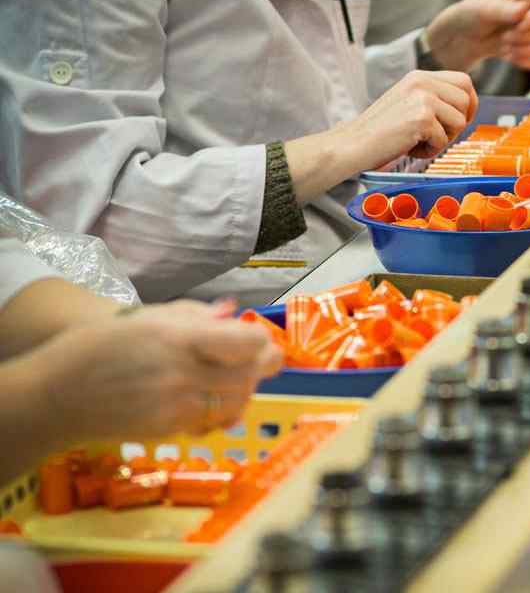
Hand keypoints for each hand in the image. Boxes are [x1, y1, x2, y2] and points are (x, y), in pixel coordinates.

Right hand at [41, 300, 282, 439]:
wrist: (56, 396)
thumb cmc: (96, 348)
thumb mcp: (143, 318)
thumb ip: (193, 315)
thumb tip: (231, 312)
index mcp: (177, 338)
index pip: (246, 343)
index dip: (261, 341)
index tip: (259, 339)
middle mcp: (182, 373)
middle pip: (249, 375)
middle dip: (261, 367)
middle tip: (262, 360)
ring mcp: (177, 405)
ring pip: (237, 402)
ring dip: (245, 391)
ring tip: (237, 379)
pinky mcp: (170, 429)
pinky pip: (212, 421)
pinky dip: (221, 412)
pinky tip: (212, 401)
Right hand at [285, 70, 476, 201]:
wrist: (353, 144)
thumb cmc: (381, 131)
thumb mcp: (408, 103)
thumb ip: (433, 99)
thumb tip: (467, 107)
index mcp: (419, 76)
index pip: (464, 81)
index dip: (469, 102)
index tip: (461, 120)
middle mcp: (422, 82)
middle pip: (466, 101)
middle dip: (458, 124)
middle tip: (436, 136)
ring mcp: (423, 98)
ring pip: (459, 122)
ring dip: (443, 139)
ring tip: (418, 141)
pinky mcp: (422, 118)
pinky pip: (444, 140)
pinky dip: (429, 151)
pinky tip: (409, 147)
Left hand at [425, 0, 529, 71]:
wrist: (465, 36)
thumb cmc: (473, 14)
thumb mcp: (484, 8)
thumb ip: (503, 9)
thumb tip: (523, 9)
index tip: (521, 24)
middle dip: (529, 36)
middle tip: (506, 37)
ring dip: (529, 50)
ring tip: (506, 46)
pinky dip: (528, 61)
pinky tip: (510, 57)